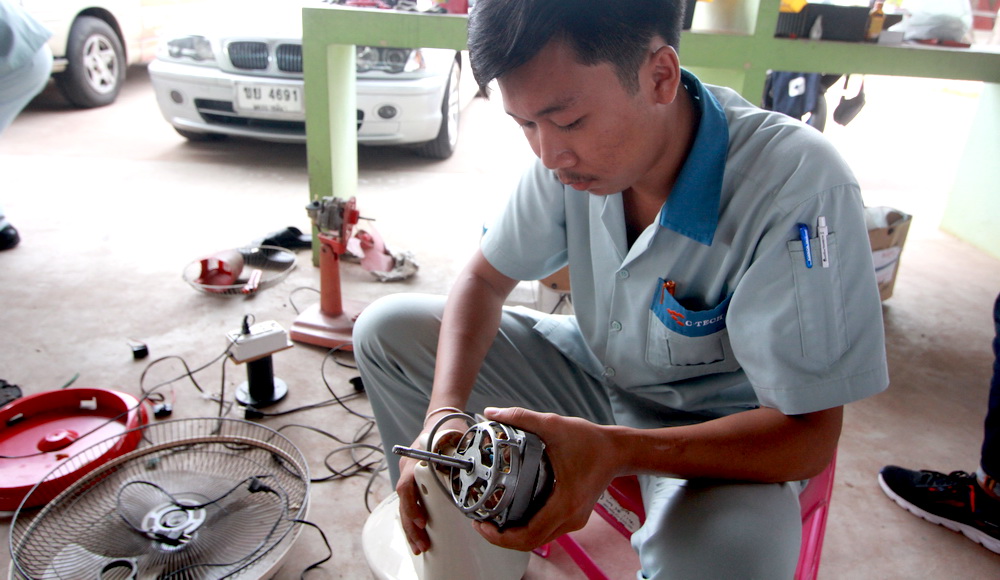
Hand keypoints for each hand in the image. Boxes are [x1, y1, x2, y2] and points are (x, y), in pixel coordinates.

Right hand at [396, 424, 464, 554]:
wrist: (441, 419)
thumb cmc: (448, 429)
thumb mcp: (455, 440)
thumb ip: (458, 456)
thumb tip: (470, 474)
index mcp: (416, 459)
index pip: (407, 486)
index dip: (412, 505)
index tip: (421, 521)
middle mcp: (407, 467)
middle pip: (403, 501)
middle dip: (410, 526)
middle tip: (421, 545)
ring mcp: (408, 474)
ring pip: (404, 504)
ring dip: (410, 526)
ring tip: (419, 546)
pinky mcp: (413, 480)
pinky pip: (410, 501)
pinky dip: (413, 517)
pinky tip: (419, 533)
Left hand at [471, 407, 618, 551]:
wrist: (617, 450)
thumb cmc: (590, 440)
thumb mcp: (553, 425)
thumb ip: (520, 417)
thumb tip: (492, 412)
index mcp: (565, 502)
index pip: (529, 534)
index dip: (501, 536)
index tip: (483, 525)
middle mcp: (570, 517)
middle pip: (530, 542)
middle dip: (501, 538)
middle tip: (481, 523)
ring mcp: (573, 519)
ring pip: (538, 539)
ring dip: (514, 535)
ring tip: (492, 519)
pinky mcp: (574, 516)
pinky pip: (546, 531)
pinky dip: (527, 528)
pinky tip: (512, 514)